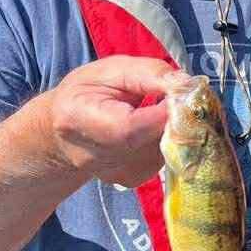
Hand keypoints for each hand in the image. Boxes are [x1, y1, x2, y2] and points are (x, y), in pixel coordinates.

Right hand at [48, 56, 174, 187]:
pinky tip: (152, 129)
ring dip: (175, 128)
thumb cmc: (86, 94)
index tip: (182, 93)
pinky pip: (165, 158)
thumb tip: (186, 85)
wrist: (63, 132)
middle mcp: (94, 157)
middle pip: (155, 142)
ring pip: (167, 150)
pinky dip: (168, 140)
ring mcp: (115, 173)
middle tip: (178, 98)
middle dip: (178, 117)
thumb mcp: (110, 70)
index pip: (133, 127)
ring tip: (158, 111)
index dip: (166, 111)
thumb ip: (148, 74)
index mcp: (79, 120)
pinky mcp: (133, 179)